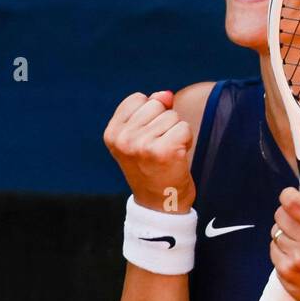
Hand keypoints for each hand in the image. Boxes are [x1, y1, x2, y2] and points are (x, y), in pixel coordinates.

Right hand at [104, 90, 194, 213]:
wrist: (160, 206)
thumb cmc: (152, 169)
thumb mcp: (140, 137)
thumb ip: (150, 110)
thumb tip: (166, 94)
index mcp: (112, 134)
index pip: (138, 99)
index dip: (150, 116)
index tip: (147, 140)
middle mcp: (124, 139)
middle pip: (157, 105)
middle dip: (164, 123)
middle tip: (160, 149)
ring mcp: (143, 145)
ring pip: (172, 116)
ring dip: (176, 133)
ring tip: (168, 154)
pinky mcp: (164, 151)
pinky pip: (184, 128)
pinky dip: (186, 141)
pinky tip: (178, 157)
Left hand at [270, 184, 299, 300]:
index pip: (293, 202)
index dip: (289, 195)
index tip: (292, 198)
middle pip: (280, 215)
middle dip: (288, 213)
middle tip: (299, 220)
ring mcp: (297, 261)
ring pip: (275, 232)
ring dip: (286, 233)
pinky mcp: (286, 274)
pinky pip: (274, 250)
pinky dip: (282, 249)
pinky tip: (297, 254)